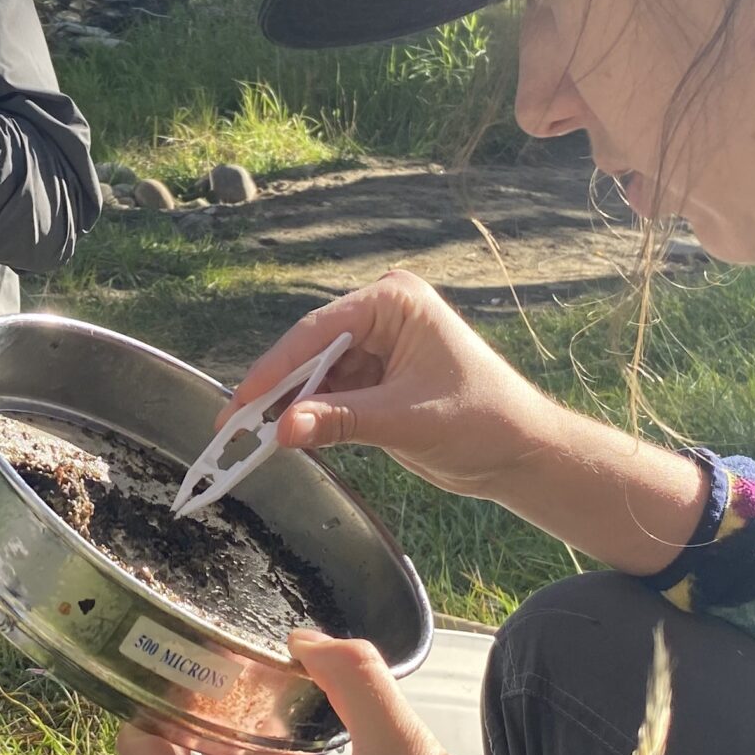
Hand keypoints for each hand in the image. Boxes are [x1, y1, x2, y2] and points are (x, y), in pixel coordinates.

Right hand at [225, 269, 561, 499]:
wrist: (520, 452)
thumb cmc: (483, 420)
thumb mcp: (406, 421)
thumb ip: (341, 422)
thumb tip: (283, 430)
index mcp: (395, 302)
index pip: (319, 331)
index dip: (275, 368)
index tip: (241, 400)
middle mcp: (382, 315)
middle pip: (310, 351)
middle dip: (277, 390)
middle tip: (233, 424)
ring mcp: (377, 345)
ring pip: (314, 375)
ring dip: (290, 406)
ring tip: (251, 438)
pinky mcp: (374, 377)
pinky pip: (328, 393)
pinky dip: (310, 416)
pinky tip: (287, 437)